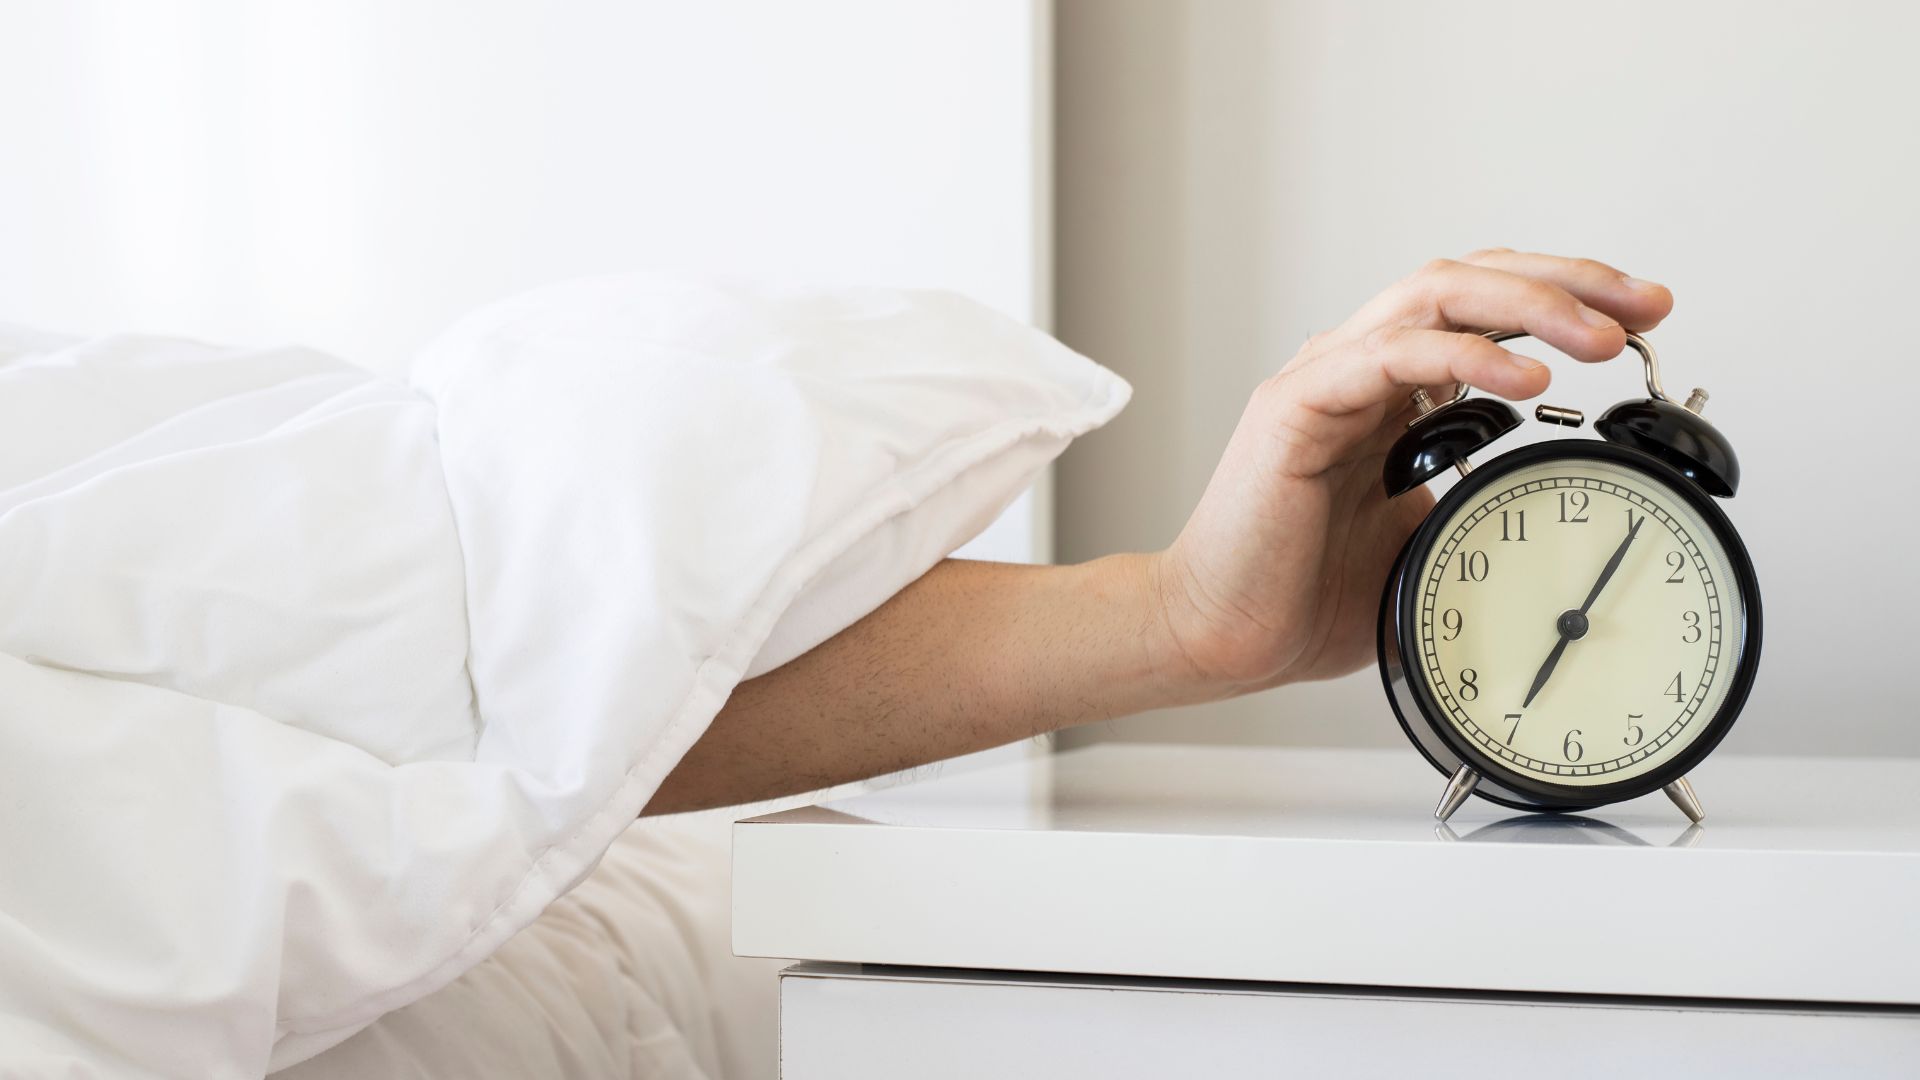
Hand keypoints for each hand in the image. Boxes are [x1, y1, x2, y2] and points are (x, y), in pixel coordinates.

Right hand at [1146, 250, 1673, 699]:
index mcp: (1390, 392)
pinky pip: (1389, 356)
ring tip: (1598, 336)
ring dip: (1528, 305)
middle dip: (1568, 281)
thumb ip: (1482, 494)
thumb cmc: (1307, 594)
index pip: (1485, 309)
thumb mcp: (1433, 537)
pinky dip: (1463, 357)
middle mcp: (1356, 367)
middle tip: (1645, 304)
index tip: (1643, 318)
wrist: (1225, 635)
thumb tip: (1561, 498)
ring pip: (1434, 294)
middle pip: (1470, 279)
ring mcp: (1324, 379)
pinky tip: (1524, 382)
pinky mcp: (1295, 407)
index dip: (1566, 300)